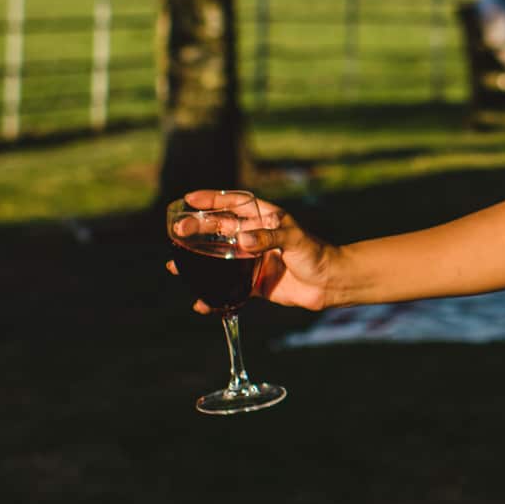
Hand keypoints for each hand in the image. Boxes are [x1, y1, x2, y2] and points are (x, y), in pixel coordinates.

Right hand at [166, 189, 340, 312]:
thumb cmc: (316, 253)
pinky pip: (228, 288)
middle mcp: (254, 236)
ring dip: (196, 261)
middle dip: (196, 229)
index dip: (211, 199)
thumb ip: (269, 238)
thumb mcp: (294, 240)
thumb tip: (242, 240)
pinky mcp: (254, 282)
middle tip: (176, 232)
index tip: (189, 200)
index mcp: (264, 218)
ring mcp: (252, 259)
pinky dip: (214, 296)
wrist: (330, 283)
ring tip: (174, 266)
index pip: (233, 203)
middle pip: (218, 229)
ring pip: (217, 257)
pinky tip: (200, 304)